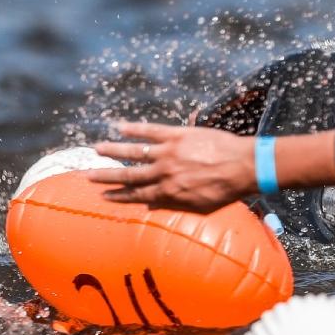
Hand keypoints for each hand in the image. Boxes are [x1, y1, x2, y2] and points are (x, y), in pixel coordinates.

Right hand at [90, 121, 255, 211]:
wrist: (246, 166)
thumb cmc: (226, 189)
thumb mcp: (199, 206)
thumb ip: (173, 206)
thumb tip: (149, 207)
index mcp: (168, 191)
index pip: (137, 194)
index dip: (118, 196)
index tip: (103, 196)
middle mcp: (164, 172)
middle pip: (129, 175)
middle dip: (106, 176)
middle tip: (87, 175)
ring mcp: (169, 152)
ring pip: (135, 152)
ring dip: (114, 150)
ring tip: (96, 149)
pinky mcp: (178, 135)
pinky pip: (152, 131)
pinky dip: (135, 128)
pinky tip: (119, 126)